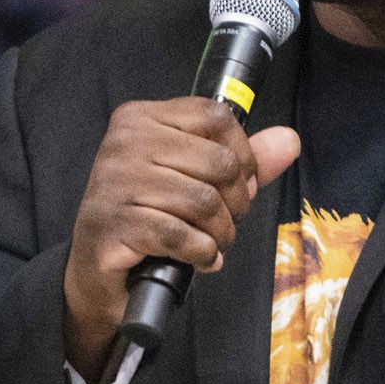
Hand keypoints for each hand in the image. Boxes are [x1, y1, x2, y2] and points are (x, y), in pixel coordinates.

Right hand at [63, 98, 298, 379]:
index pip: (216, 117)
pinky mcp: (114, 224)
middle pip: (218, 162)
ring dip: (220, 233)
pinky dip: (201, 252)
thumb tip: (289, 140)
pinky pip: (179, 234)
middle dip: (236, 202)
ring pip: (203, 202)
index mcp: (141, 118)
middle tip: (226, 222)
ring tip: (213, 242)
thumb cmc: (146, 216)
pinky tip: (200, 258)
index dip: (244, 155)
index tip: (242, 184)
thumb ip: (240, 160)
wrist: (95, 266)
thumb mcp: (192, 179)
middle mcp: (124, 142)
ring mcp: (115, 182)